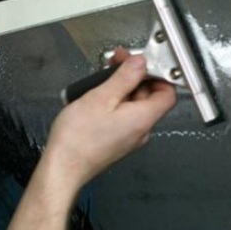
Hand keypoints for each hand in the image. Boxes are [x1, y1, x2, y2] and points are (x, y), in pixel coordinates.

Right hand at [43, 49, 176, 188]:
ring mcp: (130, 137)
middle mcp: (141, 130)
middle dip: (134, 76)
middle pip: (150, 97)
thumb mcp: (101, 98)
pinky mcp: (117, 141)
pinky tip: (98, 96)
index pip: (168, 93)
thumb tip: (140, 63)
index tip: (142, 63)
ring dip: (122, 88)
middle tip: (116, 62)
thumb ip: (125, 78)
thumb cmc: (78, 139)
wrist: (62, 168)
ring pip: (134, 105)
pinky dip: (115, 102)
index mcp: (143, 119)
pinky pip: (123, 116)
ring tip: (103, 78)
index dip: (158, 75)